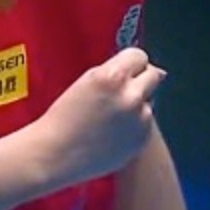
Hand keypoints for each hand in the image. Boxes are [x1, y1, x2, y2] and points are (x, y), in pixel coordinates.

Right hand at [32, 48, 166, 188]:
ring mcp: (140, 119)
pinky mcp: (142, 139)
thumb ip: (115, 72)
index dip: (130, 62)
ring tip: (111, 115)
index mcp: (112, 77)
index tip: (124, 69)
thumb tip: (151, 70)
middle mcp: (130, 96)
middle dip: (140, 79)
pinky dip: (135, 123)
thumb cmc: (63, 118)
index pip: (139, 56)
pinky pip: (146, 122)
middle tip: (121, 90)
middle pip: (153, 75)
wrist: (56, 153)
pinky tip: (113, 130)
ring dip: (137, 103)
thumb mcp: (86, 82)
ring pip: (149, 100)